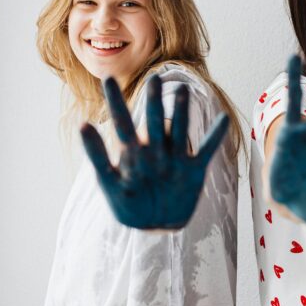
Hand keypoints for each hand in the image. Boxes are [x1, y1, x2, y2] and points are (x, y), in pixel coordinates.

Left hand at [80, 75, 230, 229]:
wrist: (154, 226)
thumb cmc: (128, 203)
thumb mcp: (108, 181)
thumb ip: (97, 155)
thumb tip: (82, 124)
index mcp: (132, 152)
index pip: (121, 122)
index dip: (115, 102)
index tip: (108, 79)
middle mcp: (154, 150)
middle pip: (154, 121)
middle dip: (153, 102)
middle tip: (153, 79)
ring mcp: (175, 159)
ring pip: (179, 131)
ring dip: (181, 113)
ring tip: (182, 92)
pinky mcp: (193, 170)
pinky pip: (206, 150)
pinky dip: (215, 136)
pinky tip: (223, 119)